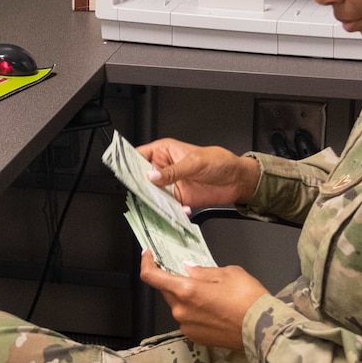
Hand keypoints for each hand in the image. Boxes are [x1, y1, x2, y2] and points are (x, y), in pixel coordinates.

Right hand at [134, 138, 260, 209]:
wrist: (236, 180)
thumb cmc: (220, 162)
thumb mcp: (195, 162)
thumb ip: (173, 171)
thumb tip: (153, 176)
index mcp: (165, 152)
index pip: (139, 155)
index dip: (129, 163)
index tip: (125, 173)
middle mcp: (165, 168)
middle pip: (143, 178)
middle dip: (141, 186)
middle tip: (141, 192)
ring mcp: (170, 184)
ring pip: (152, 194)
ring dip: (154, 201)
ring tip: (159, 204)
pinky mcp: (178, 199)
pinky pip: (166, 206)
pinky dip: (169, 210)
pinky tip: (179, 209)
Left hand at [140, 252, 270, 349]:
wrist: (263, 330)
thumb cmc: (248, 299)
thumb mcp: (228, 273)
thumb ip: (203, 271)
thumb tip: (189, 269)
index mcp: (186, 291)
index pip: (152, 277)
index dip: (147, 263)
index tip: (149, 255)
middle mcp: (181, 311)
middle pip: (167, 292)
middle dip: (176, 281)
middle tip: (194, 275)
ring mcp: (187, 326)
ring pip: (179, 306)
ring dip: (188, 298)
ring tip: (212, 295)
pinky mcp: (195, 338)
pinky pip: (188, 320)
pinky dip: (195, 312)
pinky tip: (214, 310)